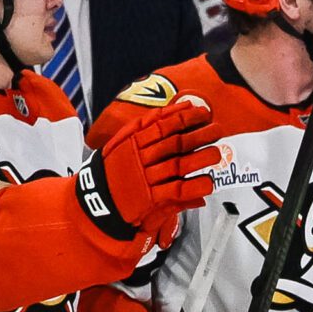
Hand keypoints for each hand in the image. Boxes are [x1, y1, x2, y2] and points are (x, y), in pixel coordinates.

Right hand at [79, 98, 217, 242]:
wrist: (95, 200)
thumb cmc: (113, 171)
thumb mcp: (120, 143)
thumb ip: (142, 127)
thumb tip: (166, 113)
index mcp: (132, 141)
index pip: (162, 124)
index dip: (184, 116)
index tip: (201, 111)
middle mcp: (139, 157)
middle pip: (174, 142)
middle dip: (199, 134)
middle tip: (217, 129)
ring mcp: (145, 178)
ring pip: (178, 165)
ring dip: (200, 158)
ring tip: (217, 154)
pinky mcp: (149, 198)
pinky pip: (176, 190)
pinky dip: (193, 187)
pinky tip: (208, 183)